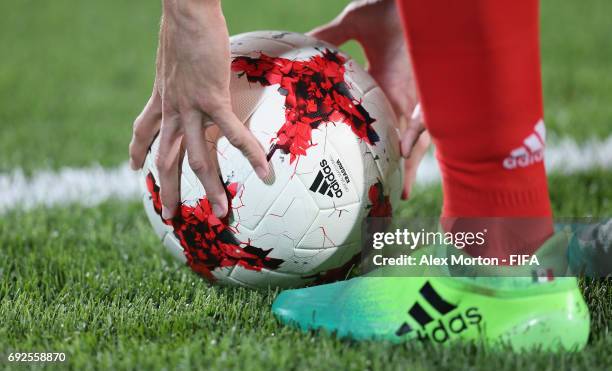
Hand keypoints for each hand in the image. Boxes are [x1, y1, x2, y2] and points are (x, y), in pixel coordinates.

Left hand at [129, 0, 268, 218]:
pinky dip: (250, 154)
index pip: (143, 129)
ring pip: (197, 158)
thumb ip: (180, 68)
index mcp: (162, 97)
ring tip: (220, 211)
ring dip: (209, 187)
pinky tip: (265, 171)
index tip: (134, 167)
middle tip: (169, 215)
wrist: (185, 11)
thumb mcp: (173, 53)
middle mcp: (172, 109)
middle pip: (165, 159)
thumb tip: (190, 62)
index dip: (137, 151)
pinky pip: (233, 134)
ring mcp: (190, 108)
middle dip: (166, 189)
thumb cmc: (183, 24)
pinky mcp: (212, 100)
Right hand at [309, 0, 429, 198]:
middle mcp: (403, 96)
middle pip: (400, 140)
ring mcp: (418, 97)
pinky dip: (413, 139)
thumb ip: (329, 37)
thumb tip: (300, 44)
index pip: (378, 121)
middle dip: (397, 167)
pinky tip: (401, 156)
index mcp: (385, 85)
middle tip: (388, 194)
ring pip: (416, 140)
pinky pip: (423, 122)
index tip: (363, 164)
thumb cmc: (390, 7)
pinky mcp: (430, 93)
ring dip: (409, 166)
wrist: (414, 1)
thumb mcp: (353, 24)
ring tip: (402, 193)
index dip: (374, 143)